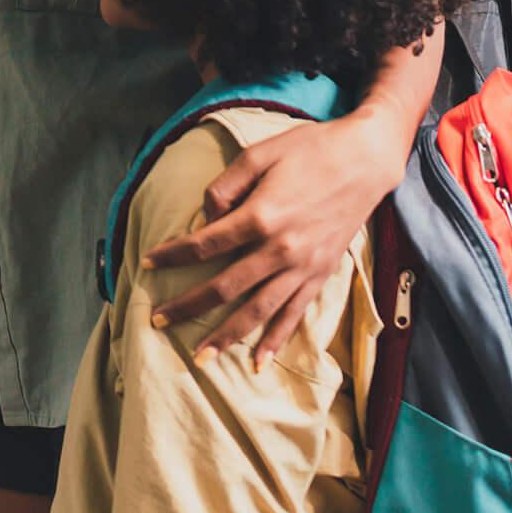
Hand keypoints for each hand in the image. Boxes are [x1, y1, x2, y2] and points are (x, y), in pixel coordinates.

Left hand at [143, 105, 405, 360]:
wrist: (364, 161)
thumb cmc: (308, 150)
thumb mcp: (258, 154)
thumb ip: (225, 186)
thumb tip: (205, 217)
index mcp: (261, 216)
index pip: (205, 243)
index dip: (173, 255)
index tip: (147, 264)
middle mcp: (280, 250)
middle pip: (226, 287)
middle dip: (189, 306)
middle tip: (157, 321)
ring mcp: (303, 267)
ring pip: (258, 311)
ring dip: (227, 337)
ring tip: (201, 358)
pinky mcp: (321, 275)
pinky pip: (294, 315)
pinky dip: (276, 340)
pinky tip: (259, 362)